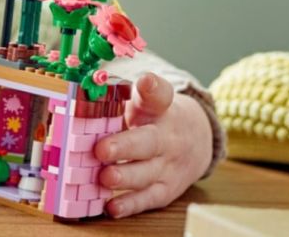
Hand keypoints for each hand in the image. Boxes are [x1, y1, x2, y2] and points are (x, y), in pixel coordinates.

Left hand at [94, 72, 212, 217]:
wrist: (197, 138)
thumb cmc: (155, 117)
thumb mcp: (145, 100)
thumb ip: (120, 94)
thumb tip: (91, 84)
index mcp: (160, 109)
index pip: (159, 95)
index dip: (152, 88)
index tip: (146, 82)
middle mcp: (167, 137)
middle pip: (149, 141)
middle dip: (125, 146)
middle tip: (101, 149)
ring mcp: (169, 165)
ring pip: (148, 173)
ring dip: (125, 177)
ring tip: (104, 177)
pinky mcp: (167, 189)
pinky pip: (149, 198)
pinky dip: (130, 204)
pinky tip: (111, 207)